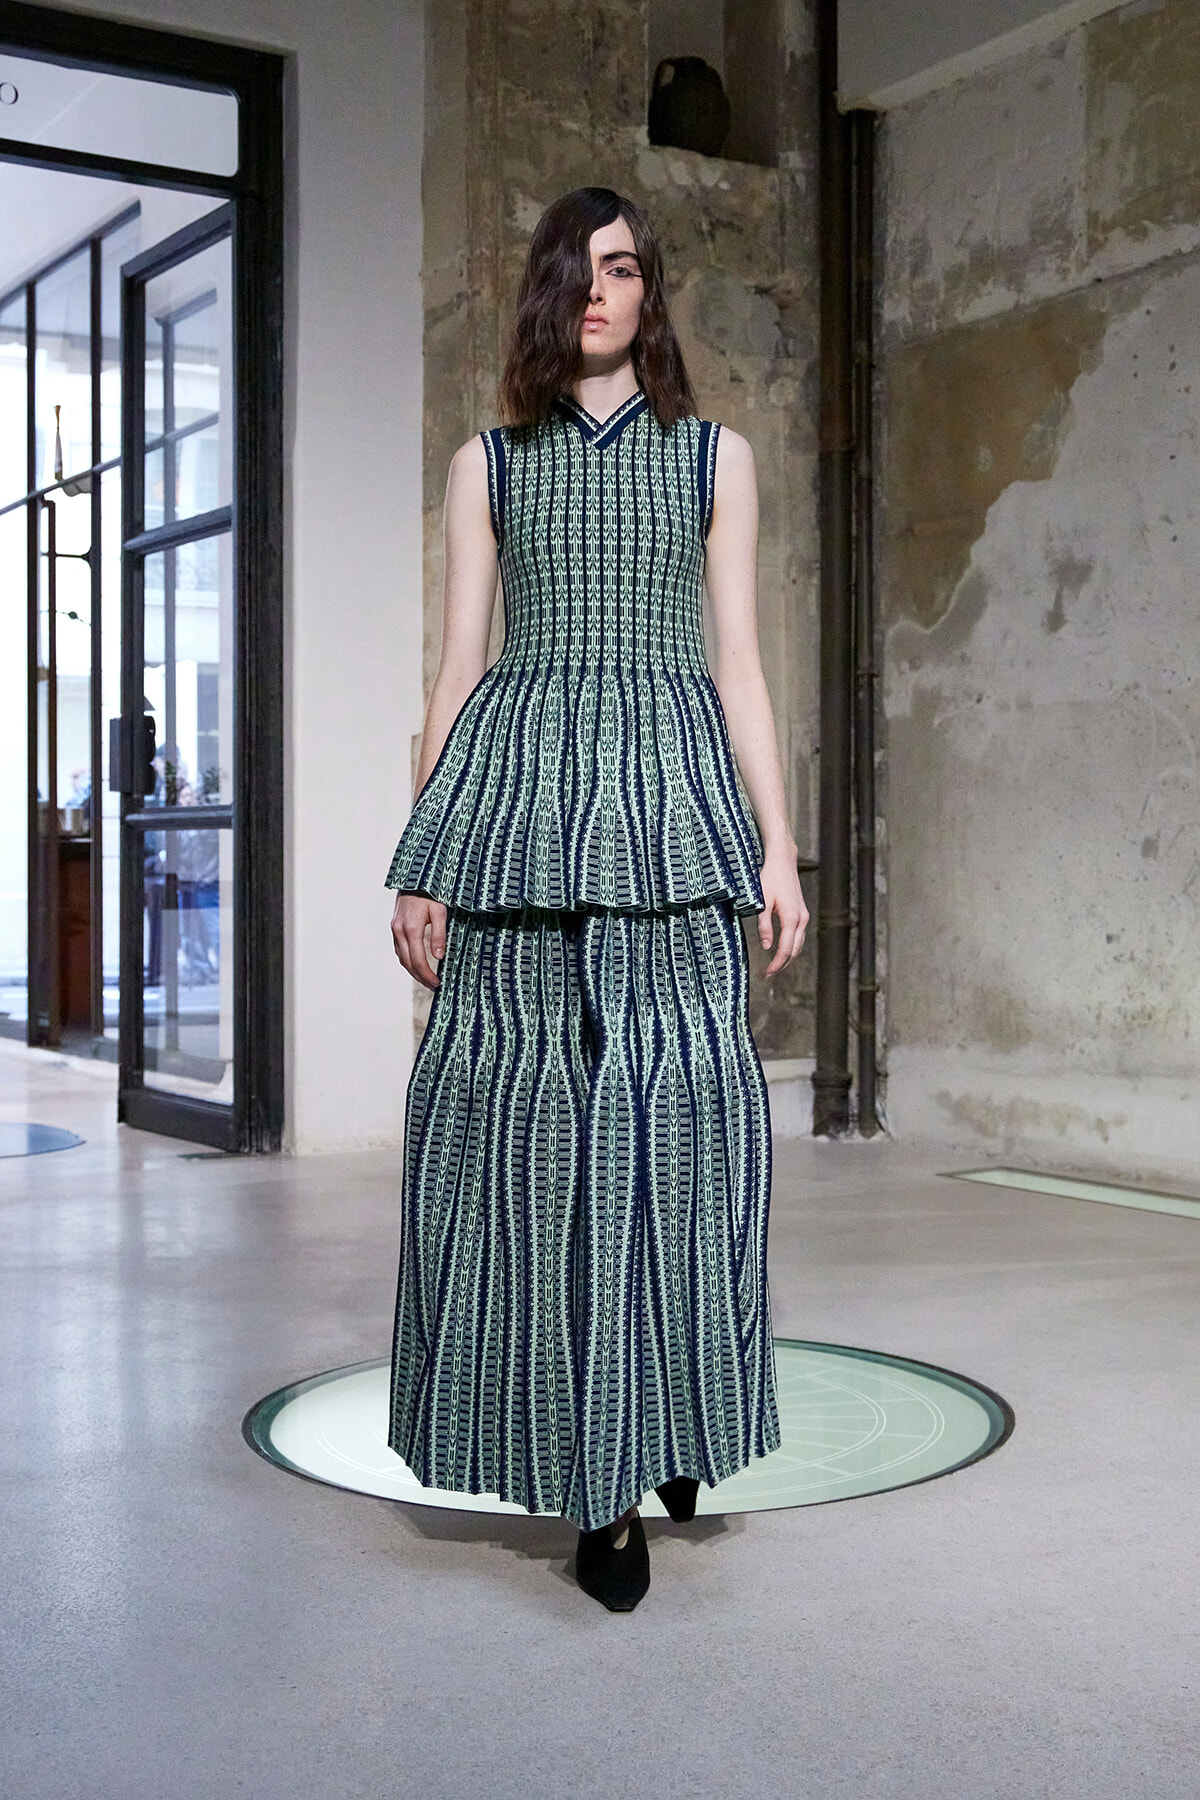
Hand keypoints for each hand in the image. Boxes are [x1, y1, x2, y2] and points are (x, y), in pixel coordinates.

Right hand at [391, 892, 446, 990]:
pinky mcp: (394, 926)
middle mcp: (399, 931)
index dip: (427, 975)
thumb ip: (439, 934)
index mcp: (410, 929)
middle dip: (420, 977)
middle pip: (407, 962)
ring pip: (401, 957)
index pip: (417, 960)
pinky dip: (407, 960)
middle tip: (433, 986)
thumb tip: (438, 957)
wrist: (414, 876)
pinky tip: (417, 964)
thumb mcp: (440, 911)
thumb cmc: (430, 892)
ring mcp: (394, 928)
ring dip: (413, 971)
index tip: (437, 984)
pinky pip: (399, 949)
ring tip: (426, 979)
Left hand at [756, 847, 808, 976]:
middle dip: (782, 964)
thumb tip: (766, 946)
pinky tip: (780, 950)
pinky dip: (791, 947)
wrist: (783, 861)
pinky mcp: (802, 913)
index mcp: (792, 918)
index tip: (766, 973)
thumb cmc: (770, 878)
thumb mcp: (762, 902)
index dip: (776, 964)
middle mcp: (802, 919)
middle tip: (767, 974)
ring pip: (798, 944)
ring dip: (787, 957)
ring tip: (772, 966)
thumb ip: (764, 925)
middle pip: (795, 951)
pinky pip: (798, 936)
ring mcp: (804, 916)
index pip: (785, 949)